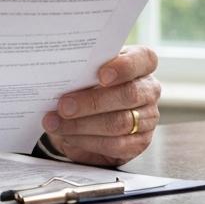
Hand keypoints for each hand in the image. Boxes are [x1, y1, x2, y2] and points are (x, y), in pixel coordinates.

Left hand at [42, 45, 159, 166]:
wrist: (86, 113)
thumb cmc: (86, 82)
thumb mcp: (85, 71)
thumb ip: (81, 70)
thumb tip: (59, 76)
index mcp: (140, 63)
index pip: (144, 59)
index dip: (125, 67)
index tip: (101, 75)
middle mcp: (148, 89)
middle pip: (128, 95)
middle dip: (92, 102)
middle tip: (63, 106)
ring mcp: (148, 117)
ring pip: (120, 122)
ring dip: (83, 125)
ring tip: (56, 123)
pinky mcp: (140, 141)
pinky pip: (116, 144)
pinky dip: (87, 141)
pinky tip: (68, 135)